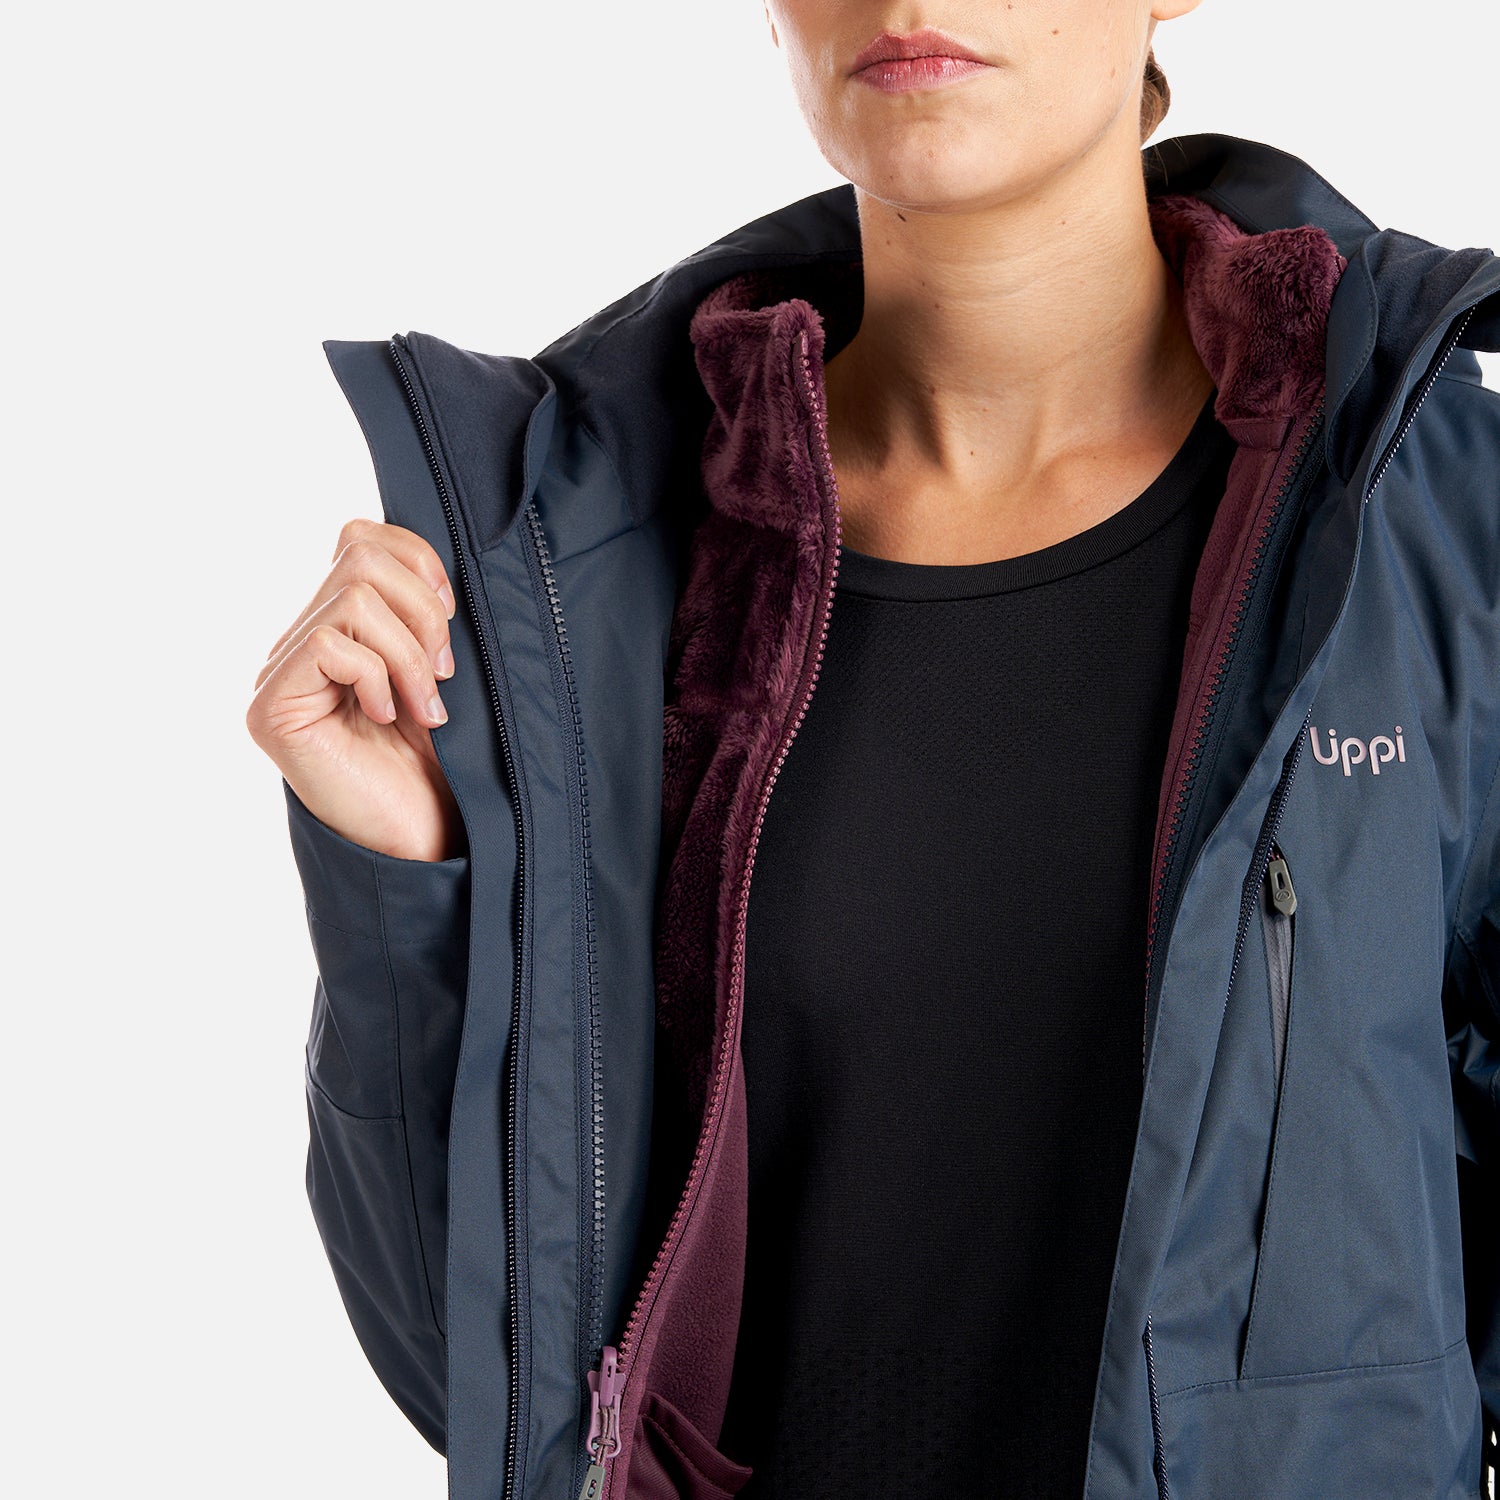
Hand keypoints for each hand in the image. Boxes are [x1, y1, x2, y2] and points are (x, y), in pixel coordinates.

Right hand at [246, 518, 465, 861]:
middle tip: (442, 674)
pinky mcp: (272, 709)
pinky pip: (328, 645)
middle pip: (359, 555)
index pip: (360, 536)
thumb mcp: (444, 672)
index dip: (418, 560)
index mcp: (341, 625)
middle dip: (423, 610)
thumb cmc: (443, 763)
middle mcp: (302, 643)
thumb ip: (423, 612)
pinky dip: (375, 675)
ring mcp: (281, 674)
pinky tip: (384, 718)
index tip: (454, 619)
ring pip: (351, 595)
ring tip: (424, 707)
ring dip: (409, 652)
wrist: (427, 839)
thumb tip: (435, 559)